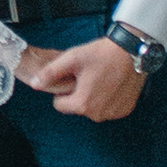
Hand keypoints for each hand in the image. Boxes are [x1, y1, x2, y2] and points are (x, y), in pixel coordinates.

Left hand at [32, 38, 146, 122]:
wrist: (132, 51)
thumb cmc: (101, 54)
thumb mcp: (72, 58)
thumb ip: (50, 73)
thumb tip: (33, 84)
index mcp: (82, 104)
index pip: (59, 105)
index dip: (63, 91)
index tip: (73, 78)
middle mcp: (98, 114)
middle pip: (77, 107)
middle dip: (79, 94)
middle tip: (88, 75)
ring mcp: (114, 113)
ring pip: (93, 108)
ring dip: (94, 97)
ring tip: (101, 78)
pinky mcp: (125, 110)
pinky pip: (109, 108)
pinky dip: (109, 98)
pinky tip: (112, 83)